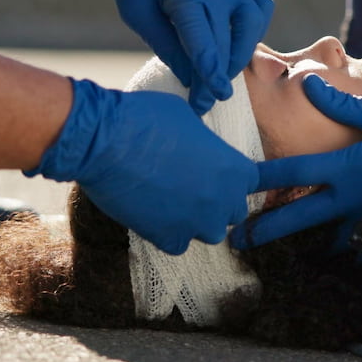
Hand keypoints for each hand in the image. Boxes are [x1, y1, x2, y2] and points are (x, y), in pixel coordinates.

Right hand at [27, 78, 257, 253]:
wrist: (105, 140)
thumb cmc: (146, 118)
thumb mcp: (190, 119)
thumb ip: (206, 143)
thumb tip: (200, 146)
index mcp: (236, 169)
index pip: (257, 184)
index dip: (236, 179)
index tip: (228, 178)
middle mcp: (225, 200)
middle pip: (233, 211)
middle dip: (216, 200)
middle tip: (190, 183)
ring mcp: (198, 223)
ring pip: (208, 232)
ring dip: (195, 219)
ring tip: (169, 199)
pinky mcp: (169, 239)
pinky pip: (177, 243)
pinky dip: (167, 231)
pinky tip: (151, 211)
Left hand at [88, 0, 273, 113]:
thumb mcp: (136, 13)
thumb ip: (165, 46)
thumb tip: (193, 80)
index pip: (201, 37)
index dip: (207, 71)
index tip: (209, 98)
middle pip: (225, 40)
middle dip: (215, 78)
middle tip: (202, 105)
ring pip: (252, 28)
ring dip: (238, 57)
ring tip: (218, 76)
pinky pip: (259, 11)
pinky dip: (253, 34)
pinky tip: (234, 47)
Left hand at [231, 76, 361, 247]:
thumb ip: (340, 105)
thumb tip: (307, 85)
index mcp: (352, 166)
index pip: (295, 173)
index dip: (261, 180)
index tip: (234, 186)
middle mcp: (358, 196)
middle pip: (302, 217)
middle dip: (268, 229)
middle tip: (237, 240)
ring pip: (329, 232)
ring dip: (303, 239)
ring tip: (276, 245)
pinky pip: (357, 237)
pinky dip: (340, 242)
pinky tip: (323, 248)